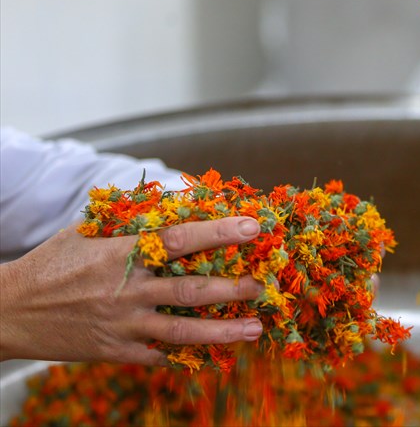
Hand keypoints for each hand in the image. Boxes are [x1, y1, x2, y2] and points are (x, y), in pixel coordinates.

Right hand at [0, 217, 264, 364]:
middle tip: (263, 285)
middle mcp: (127, 290)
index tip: (252, 226)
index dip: (219, 232)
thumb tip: (177, 197)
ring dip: (223, 331)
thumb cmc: (53, 263)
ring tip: (254, 328)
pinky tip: (217, 353)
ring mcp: (122, 324)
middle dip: (233, 288)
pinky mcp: (115, 350)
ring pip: (182, 330)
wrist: (9, 311)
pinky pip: (159, 354)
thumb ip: (131, 218)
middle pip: (191, 290)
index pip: (181, 239)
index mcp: (122, 253)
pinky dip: (188, 354)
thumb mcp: (87, 231)